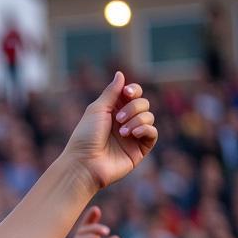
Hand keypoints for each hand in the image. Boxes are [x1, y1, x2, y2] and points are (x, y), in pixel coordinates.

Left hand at [63, 72, 157, 189]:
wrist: (84, 164)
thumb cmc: (85, 137)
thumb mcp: (97, 109)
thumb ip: (111, 92)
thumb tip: (120, 73)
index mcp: (113, 111)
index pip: (133, 94)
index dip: (133, 90)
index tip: (127, 93)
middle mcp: (124, 122)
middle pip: (143, 103)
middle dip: (133, 107)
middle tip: (118, 119)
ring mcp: (132, 136)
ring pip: (149, 117)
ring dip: (137, 120)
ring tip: (122, 132)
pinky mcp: (139, 149)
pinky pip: (153, 133)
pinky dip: (145, 129)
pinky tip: (133, 135)